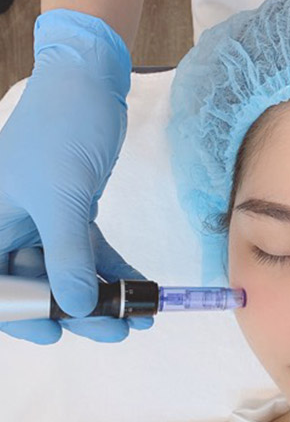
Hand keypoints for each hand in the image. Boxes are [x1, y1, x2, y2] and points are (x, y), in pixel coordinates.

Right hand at [0, 9, 152, 343]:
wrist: (89, 86)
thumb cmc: (62, 132)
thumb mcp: (62, 199)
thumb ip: (67, 257)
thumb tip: (77, 309)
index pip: (0, 287)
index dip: (23, 317)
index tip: (57, 336)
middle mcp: (11, 227)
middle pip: (39, 286)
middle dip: (80, 311)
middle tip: (119, 330)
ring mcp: (43, 222)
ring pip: (70, 272)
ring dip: (106, 294)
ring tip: (141, 316)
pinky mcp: (73, 214)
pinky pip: (92, 252)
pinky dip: (116, 270)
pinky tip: (143, 287)